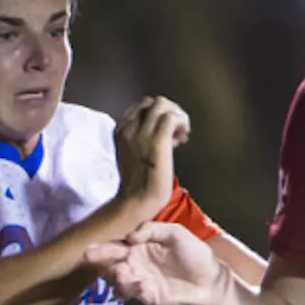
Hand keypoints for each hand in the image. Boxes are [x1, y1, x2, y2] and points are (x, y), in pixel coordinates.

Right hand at [84, 221, 225, 304]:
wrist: (210, 279)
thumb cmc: (194, 253)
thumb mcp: (176, 233)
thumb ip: (152, 230)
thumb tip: (129, 236)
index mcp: (139, 246)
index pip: (116, 245)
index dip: (102, 247)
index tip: (90, 248)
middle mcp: (134, 263)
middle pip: (110, 262)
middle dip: (99, 260)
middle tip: (90, 257)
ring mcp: (139, 280)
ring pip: (117, 279)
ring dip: (117, 276)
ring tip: (123, 274)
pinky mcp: (147, 296)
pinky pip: (133, 293)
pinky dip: (134, 289)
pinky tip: (144, 286)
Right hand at [113, 96, 190, 218]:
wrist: (136, 201)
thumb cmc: (137, 185)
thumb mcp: (131, 156)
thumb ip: (140, 141)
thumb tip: (163, 133)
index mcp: (121, 131)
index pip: (141, 108)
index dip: (157, 117)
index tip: (167, 134)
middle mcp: (129, 129)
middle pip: (152, 102)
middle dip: (169, 111)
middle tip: (177, 131)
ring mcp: (142, 134)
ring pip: (162, 104)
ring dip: (176, 115)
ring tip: (181, 134)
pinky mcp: (157, 141)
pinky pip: (172, 117)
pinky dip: (182, 123)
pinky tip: (183, 139)